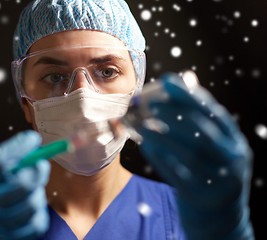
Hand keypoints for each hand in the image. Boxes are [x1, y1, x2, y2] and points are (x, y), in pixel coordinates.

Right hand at [0, 130, 50, 239]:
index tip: (32, 138)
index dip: (20, 147)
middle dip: (39, 170)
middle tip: (40, 165)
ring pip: (33, 205)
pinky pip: (36, 226)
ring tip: (32, 190)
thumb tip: (27, 144)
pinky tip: (29, 208)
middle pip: (23, 184)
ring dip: (39, 192)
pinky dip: (38, 213)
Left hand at [138, 73, 254, 239]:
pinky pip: (177, 174)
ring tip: (141, 123)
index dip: (189, 94)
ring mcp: (218, 180)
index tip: (166, 80)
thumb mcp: (214, 146)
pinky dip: (160, 158)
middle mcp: (232, 159)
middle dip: (172, 113)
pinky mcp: (201, 196)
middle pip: (201, 130)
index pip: (213, 112)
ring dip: (161, 135)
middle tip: (148, 102)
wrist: (219, 217)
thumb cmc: (210, 171)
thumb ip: (200, 116)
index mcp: (235, 142)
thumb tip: (186, 78)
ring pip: (187, 153)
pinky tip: (145, 145)